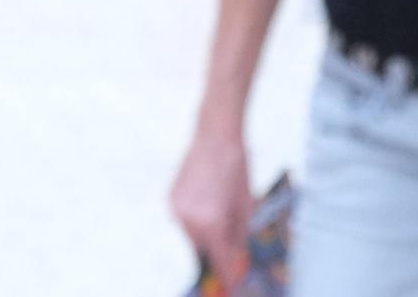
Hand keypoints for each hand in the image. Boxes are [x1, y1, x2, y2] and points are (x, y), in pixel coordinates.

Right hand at [170, 130, 254, 288]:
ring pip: (192, 235)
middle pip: (203, 250)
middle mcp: (189, 220)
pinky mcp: (171, 198)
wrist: (215, 136)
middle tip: (232, 247)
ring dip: (206, 234)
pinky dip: (196, 220)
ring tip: (221, 214)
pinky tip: (209, 203)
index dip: (228, 275)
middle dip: (218, 251)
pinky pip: (184, 220)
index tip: (233, 285)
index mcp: (211, 223)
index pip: (219, 260)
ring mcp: (176, 209)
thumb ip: (239, 236)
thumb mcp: (246, 207)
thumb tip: (236, 255)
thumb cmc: (237, 169)